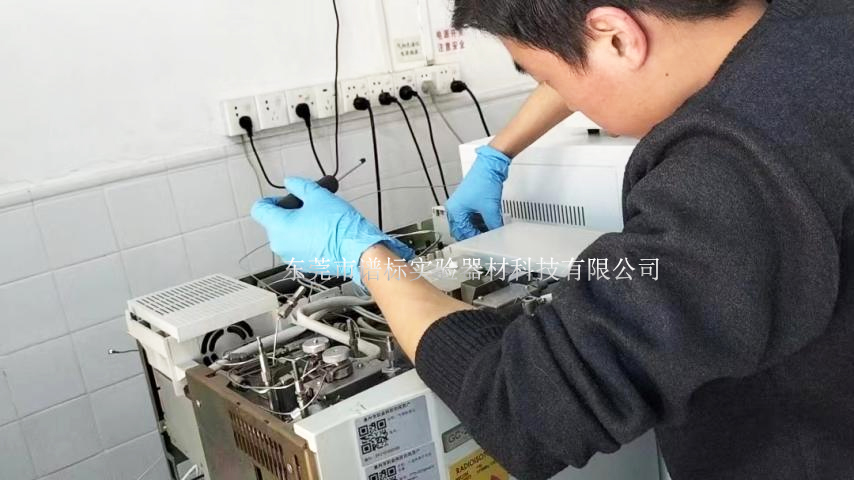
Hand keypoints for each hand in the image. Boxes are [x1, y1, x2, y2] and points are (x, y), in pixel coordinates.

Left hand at [251, 177, 414, 285]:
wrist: (357, 252)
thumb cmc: (338, 226)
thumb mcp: (319, 196)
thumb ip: (300, 186)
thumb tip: (291, 182)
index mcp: (278, 226)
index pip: (259, 209)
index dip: (272, 199)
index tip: (288, 197)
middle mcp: (279, 244)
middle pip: (274, 222)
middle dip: (289, 212)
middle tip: (311, 205)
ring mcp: (290, 257)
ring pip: (286, 235)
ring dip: (298, 225)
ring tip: (320, 219)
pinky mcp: (302, 265)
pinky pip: (297, 247)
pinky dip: (305, 239)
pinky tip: (324, 234)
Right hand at [446, 145, 510, 239]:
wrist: (490, 166)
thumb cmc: (484, 181)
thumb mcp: (490, 208)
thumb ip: (493, 224)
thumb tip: (497, 233)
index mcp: (455, 210)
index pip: (463, 232)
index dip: (475, 238)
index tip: (485, 243)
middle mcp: (455, 207)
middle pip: (463, 229)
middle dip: (474, 234)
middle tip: (485, 241)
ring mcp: (462, 204)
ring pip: (469, 223)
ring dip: (478, 228)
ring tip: (490, 233)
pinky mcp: (470, 200)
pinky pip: (473, 216)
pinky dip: (480, 221)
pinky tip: (490, 224)